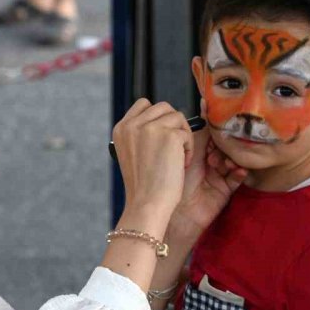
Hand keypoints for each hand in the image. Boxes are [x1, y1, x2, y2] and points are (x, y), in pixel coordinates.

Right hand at [112, 99, 194, 229]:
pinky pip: (187, 133)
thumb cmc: (144, 187)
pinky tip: (181, 165)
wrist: (146, 205)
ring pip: (177, 117)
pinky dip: (189, 149)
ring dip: (183, 136)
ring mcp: (150, 127)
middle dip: (173, 127)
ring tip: (177, 159)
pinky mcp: (169, 135)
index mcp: (121, 128)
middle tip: (173, 151)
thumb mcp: (133, 154)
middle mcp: (132, 124)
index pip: (144, 105)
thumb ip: (142, 135)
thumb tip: (165, 120)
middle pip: (164, 108)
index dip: (159, 119)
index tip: (163, 141)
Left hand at [167, 113, 247, 244]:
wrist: (166, 212)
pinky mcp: (225, 189)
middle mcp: (207, 160)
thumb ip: (188, 131)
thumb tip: (202, 107)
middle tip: (215, 149)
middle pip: (225, 145)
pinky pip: (238, 177)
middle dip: (224, 144)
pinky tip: (237, 170)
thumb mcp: (176, 150)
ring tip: (223, 162)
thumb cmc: (164, 181)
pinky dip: (239, 172)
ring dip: (232, 157)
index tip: (220, 122)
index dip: (216, 129)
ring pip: (234, 158)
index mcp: (194, 149)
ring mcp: (217, 175)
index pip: (212, 133)